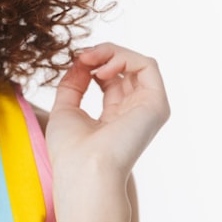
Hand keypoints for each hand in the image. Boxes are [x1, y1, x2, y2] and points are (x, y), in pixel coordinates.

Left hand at [47, 42, 169, 177]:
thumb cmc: (71, 150)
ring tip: (89, 59)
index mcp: (114, 116)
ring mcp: (147, 107)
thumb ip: (74, 83)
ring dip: (111, 52)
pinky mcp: (156, 104)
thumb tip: (81, 60)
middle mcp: (134, 111)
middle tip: (81, 55)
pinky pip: (148, 65)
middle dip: (102, 53)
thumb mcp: (65, 108)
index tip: (74, 60)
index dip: (92, 62)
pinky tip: (102, 70)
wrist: (83, 170)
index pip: (110, 78)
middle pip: (126, 67)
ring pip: (138, 62)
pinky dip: (124, 57)